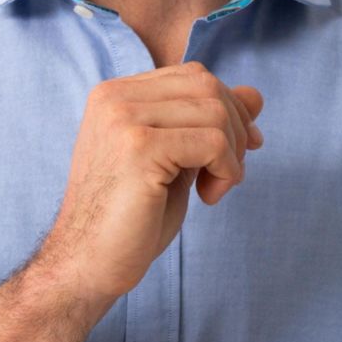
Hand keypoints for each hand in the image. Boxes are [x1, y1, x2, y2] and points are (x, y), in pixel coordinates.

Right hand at [40, 61, 263, 302]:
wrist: (87, 264)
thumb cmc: (129, 222)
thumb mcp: (176, 163)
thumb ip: (206, 125)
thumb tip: (254, 95)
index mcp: (116, 96)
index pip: (193, 76)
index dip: (228, 110)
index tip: (237, 154)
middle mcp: (114, 98)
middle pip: (207, 86)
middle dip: (235, 130)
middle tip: (228, 176)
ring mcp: (123, 119)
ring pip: (215, 112)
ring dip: (231, 156)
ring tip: (212, 191)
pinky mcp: (138, 147)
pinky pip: (212, 142)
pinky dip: (225, 171)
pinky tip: (208, 198)